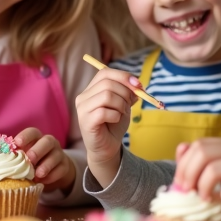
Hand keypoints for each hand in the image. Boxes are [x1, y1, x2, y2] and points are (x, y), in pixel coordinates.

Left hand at [14, 127, 74, 192]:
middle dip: (38, 150)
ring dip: (46, 165)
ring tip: (37, 175)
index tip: (17, 143)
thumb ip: (14, 157)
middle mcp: (49, 143)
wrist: (52, 171)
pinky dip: (52, 176)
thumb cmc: (32, 162)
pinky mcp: (65, 166)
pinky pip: (61, 169)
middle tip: (30, 160)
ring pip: (56, 155)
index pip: (32, 132)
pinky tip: (43, 181)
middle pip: (47, 141)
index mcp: (36, 138)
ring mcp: (59, 153)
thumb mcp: (23, 157)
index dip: (25, 136)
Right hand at [74, 67, 140, 187]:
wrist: (107, 148)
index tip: (138, 85)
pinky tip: (115, 120)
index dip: (123, 76)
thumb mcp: (124, 105)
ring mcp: (82, 110)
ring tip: (121, 114)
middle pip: (107, 83)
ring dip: (121, 105)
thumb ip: (128, 93)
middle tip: (129, 105)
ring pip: (106, 96)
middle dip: (125, 93)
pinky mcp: (86, 122)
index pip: (104, 72)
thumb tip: (136, 84)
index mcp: (91, 90)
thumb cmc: (113, 126)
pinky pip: (104, 112)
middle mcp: (83, 97)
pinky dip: (116, 115)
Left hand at [172, 137, 220, 220]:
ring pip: (212, 170)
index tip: (180, 182)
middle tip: (188, 191)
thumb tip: (180, 151)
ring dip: (203, 187)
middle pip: (201, 153)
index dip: (184, 163)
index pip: (197, 145)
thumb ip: (208, 161)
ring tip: (206, 198)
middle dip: (188, 174)